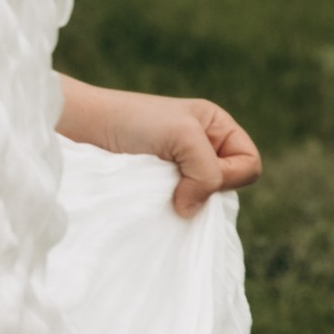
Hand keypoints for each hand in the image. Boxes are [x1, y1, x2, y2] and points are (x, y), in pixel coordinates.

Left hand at [58, 75, 260, 217]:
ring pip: (204, 200)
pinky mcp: (159, 189)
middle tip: (176, 182)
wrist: (84, 128)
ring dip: (185, 199)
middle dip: (206, 188)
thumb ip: (206, 171)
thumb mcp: (183, 136)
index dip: (229, 173)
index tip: (195, 169)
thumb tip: (190, 211)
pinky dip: (170, 208)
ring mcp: (181, 170)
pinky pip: (180, 208)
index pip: (249, 162)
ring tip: (160, 189)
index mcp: (217, 127)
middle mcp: (203, 148)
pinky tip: (154, 201)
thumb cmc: (134, 122)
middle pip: (229, 185)